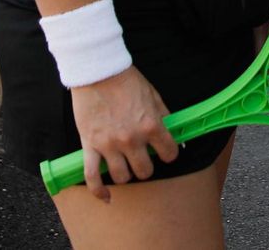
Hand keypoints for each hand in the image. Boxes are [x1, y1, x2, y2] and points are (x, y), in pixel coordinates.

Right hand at [71, 65, 176, 201]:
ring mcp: (110, 145)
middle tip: (143, 159)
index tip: (164, 152)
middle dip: (146, 167)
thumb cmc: (127, 81)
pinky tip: (106, 197)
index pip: (169, 154)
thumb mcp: (154, 96)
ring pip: (122, 177)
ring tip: (125, 165)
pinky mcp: (90, 146)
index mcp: (151, 125)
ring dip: (126, 174)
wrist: (98, 71)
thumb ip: (166, 118)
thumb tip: (178, 137)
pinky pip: (92, 177)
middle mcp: (132, 139)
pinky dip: (98, 191)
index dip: (169, 154)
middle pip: (145, 171)